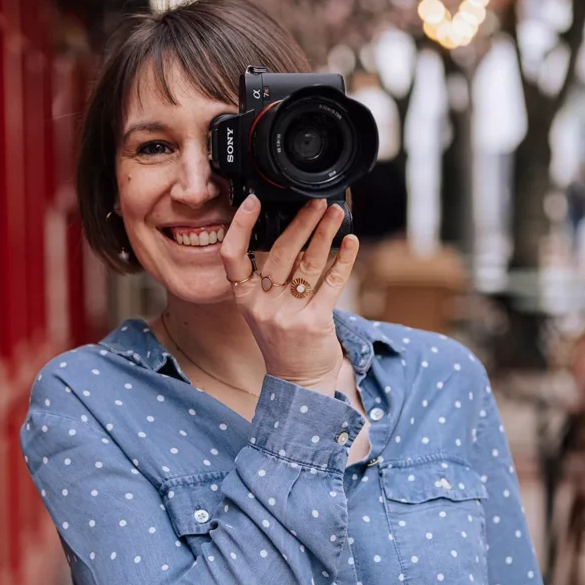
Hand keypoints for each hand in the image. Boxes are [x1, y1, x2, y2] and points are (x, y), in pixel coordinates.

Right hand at [219, 196, 359, 395]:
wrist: (298, 382)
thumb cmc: (283, 342)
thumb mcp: (265, 310)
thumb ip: (274, 277)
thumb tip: (296, 235)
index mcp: (244, 298)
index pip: (233, 256)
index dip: (241, 226)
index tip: (254, 201)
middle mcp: (263, 305)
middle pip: (281, 252)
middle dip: (301, 222)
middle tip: (316, 202)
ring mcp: (288, 314)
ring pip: (309, 262)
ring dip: (325, 233)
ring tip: (336, 213)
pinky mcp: (315, 322)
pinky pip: (332, 282)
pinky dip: (344, 259)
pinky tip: (351, 242)